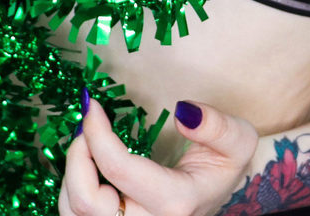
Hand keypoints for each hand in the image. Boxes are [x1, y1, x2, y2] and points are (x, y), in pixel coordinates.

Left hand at [60, 93, 258, 215]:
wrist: (221, 190)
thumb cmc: (225, 164)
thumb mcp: (237, 140)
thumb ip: (217, 126)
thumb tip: (183, 112)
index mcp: (176, 201)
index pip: (119, 169)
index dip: (97, 133)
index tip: (92, 104)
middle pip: (87, 202)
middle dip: (78, 155)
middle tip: (86, 123)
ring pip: (75, 213)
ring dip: (72, 172)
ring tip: (85, 140)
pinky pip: (77, 215)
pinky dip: (73, 186)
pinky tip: (87, 162)